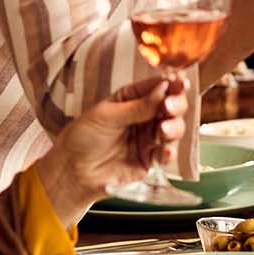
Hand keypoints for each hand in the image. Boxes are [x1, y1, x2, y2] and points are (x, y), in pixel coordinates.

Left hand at [41, 77, 186, 219]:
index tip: (181, 83)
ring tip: (164, 129)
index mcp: (132, 99)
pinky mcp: (149, 160)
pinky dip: (169, 152)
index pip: (157, 88)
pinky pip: (165, 154)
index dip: (171, 84)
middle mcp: (144, 117)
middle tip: (170, 106)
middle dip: (176, 105)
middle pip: (171, 107)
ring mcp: (148, 138)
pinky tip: (165, 150)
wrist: (72, 171)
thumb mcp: (107, 115)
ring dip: (174, 127)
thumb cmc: (83, 137)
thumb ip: (137, 106)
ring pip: (173, 129)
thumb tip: (163, 90)